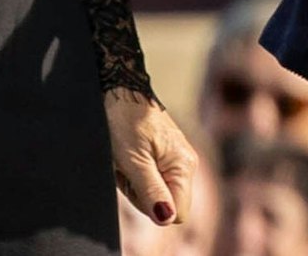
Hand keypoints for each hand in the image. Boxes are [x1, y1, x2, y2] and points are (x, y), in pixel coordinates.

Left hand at [105, 89, 198, 225]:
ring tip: (126, 160)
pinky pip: (151, 178)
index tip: (138, 184)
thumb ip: (152, 191)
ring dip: (135, 183)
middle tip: (127, 170)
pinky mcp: (166, 152)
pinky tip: (127, 156)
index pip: (177, 212)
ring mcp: (177, 157)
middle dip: (141, 194)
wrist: (121, 89)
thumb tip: (167, 218)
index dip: (152, 206)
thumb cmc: (125, 121)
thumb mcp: (133, 162)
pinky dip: (135, 173)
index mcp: (184, 165)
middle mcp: (187, 162)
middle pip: (164, 202)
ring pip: (155, 191)